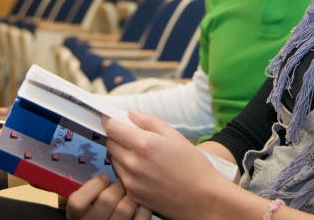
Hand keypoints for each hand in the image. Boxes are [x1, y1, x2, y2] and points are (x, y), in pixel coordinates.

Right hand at [66, 174, 151, 219]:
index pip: (78, 202)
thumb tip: (108, 155)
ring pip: (124, 208)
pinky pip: (141, 218)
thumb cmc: (97, 209)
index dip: (95, 185)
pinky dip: (144, 206)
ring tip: (133, 190)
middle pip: (106, 200)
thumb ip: (90, 187)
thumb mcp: (86, 201)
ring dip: (132, 194)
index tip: (105, 177)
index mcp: (77, 216)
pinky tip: (142, 202)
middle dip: (119, 184)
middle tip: (124, 180)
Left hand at [104, 111, 226, 217]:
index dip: (111, 121)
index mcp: (143, 144)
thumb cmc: (193, 165)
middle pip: (110, 143)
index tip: (112, 119)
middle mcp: (132, 163)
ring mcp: (131, 181)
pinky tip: (144, 170)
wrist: (202, 198)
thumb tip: (131, 114)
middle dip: (117, 136)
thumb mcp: (175, 136)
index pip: (112, 128)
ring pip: (114, 160)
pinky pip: (121, 176)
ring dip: (121, 153)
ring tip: (141, 154)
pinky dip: (127, 170)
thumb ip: (150, 122)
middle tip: (132, 136)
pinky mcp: (133, 194)